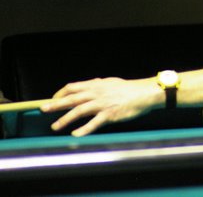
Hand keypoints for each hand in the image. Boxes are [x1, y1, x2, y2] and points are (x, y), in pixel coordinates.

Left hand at [41, 77, 159, 136]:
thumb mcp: (111, 82)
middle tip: (43, 109)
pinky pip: (94, 123)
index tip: (54, 99)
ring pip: (79, 111)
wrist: (144, 93)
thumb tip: (91, 83)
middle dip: (56, 104)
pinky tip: (76, 135)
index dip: (60, 93)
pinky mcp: (110, 114)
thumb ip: (99, 83)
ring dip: (65, 119)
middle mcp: (96, 93)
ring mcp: (102, 104)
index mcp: (96, 85)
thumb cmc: (129, 89)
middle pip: (72, 98)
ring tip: (55, 127)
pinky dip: (84, 129)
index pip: (73, 87)